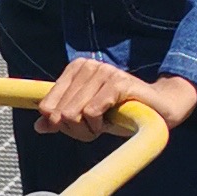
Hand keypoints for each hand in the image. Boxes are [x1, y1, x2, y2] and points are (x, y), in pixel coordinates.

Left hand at [35, 56, 196, 141]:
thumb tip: (38, 126)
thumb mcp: (86, 118)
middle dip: (76, 129)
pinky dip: (99, 125)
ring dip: (89, 129)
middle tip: (95, 127)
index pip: (48, 105)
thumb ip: (62, 119)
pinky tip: (112, 120)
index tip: (79, 124)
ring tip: (105, 123)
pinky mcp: (117, 82)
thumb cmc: (120, 113)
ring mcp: (103, 71)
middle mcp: (87, 65)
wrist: (158, 110)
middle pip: (60, 113)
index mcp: (75, 69)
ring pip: (74, 114)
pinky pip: (91, 112)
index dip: (60, 124)